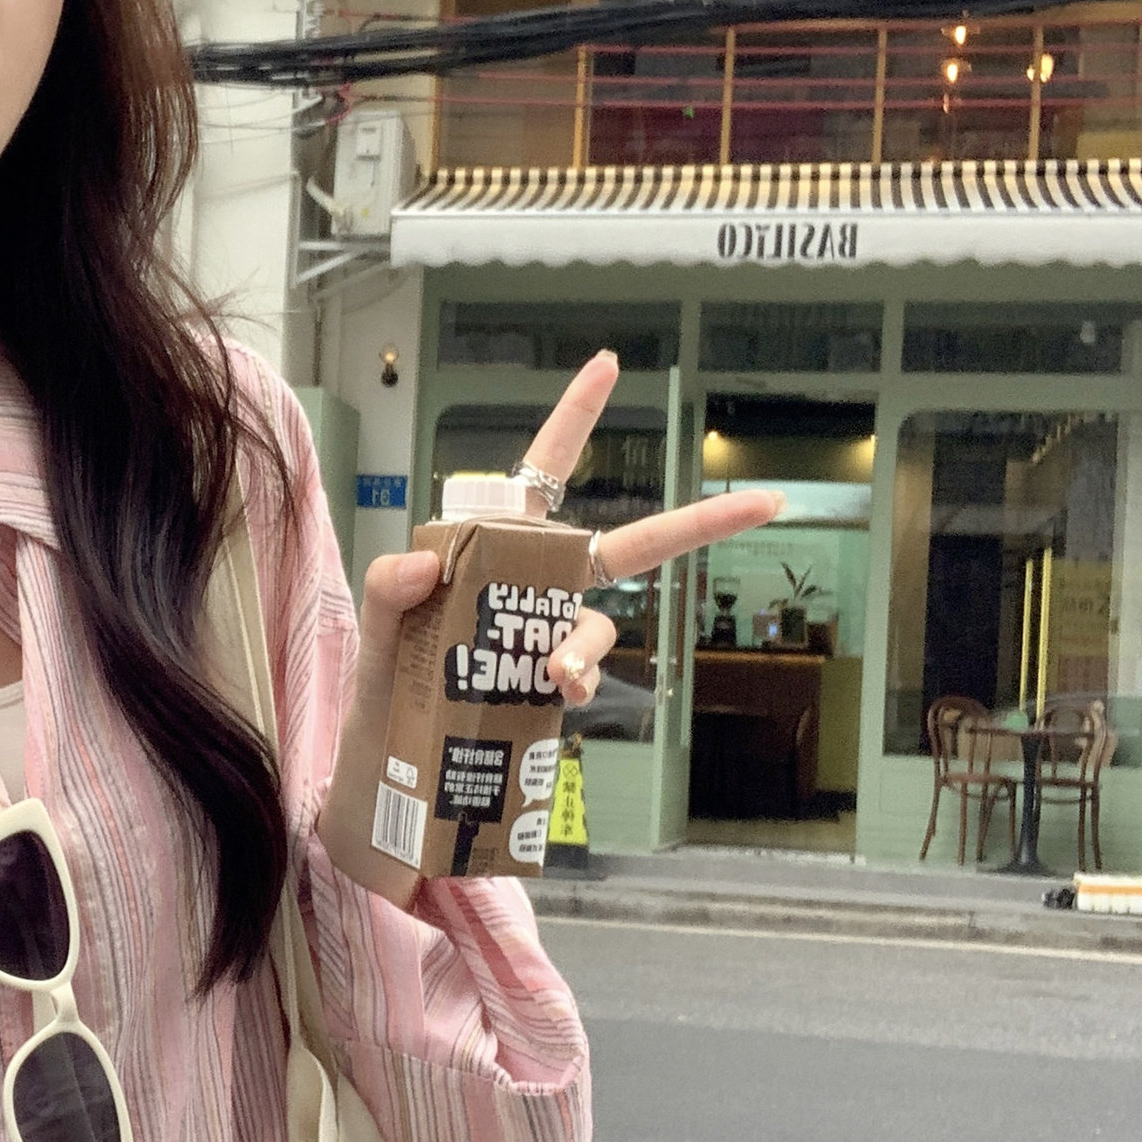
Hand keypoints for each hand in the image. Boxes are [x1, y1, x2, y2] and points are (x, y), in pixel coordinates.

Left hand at [315, 350, 784, 904]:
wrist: (384, 778)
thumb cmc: (381, 692)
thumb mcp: (376, 634)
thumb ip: (390, 590)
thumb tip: (425, 561)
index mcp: (492, 549)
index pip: (539, 473)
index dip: (574, 418)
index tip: (610, 363)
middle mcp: (532, 589)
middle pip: (624, 548)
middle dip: (698, 525)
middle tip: (765, 501)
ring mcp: (547, 641)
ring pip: (597, 628)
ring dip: (585, 643)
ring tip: (553, 672)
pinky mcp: (550, 695)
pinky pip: (582, 678)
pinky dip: (576, 679)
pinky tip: (553, 690)